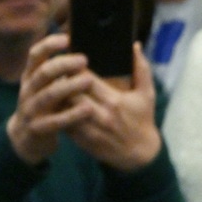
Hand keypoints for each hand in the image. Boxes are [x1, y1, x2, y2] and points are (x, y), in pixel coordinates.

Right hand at [9, 34, 96, 164]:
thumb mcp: (47, 86)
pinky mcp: (37, 129)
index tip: (67, 38)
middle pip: (43, 73)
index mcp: (31, 76)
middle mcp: (28, 90)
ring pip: (48, 95)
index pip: (35, 55)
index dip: (49, 45)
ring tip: (88, 80)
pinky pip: (54, 121)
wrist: (26, 139)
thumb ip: (60, 72)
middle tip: (84, 59)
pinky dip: (71, 115)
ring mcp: (31, 110)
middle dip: (63, 64)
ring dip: (68, 86)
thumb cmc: (45, 106)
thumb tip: (84, 50)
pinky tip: (88, 109)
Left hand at [65, 43, 162, 171]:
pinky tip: (59, 105)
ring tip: (54, 86)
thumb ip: (141, 69)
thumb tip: (134, 45)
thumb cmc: (143, 120)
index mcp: (114, 100)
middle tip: (57, 70)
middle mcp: (100, 115)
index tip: (71, 59)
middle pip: (71, 92)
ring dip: (58, 96)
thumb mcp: (147, 94)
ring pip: (64, 108)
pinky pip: (64, 123)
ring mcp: (90, 129)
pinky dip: (59, 113)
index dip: (74, 67)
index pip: (86, 79)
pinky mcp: (82, 141)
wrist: (140, 155)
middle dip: (62, 80)